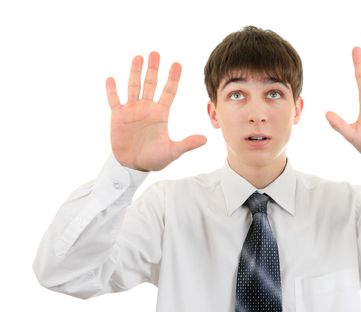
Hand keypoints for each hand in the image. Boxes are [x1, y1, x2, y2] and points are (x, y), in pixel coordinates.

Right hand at [106, 52, 206, 170]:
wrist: (134, 166)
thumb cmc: (154, 159)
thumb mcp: (172, 152)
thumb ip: (187, 144)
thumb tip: (205, 139)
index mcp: (161, 114)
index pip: (169, 91)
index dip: (173, 78)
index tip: (177, 64)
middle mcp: (147, 108)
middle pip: (151, 84)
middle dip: (153, 69)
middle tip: (155, 53)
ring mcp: (132, 111)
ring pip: (133, 87)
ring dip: (135, 72)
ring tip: (138, 57)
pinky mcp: (118, 117)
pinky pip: (114, 100)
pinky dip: (112, 90)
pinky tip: (111, 78)